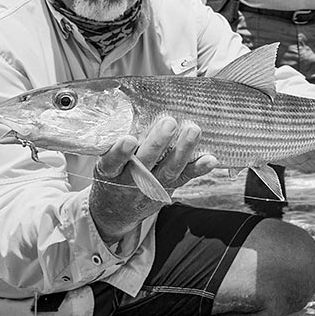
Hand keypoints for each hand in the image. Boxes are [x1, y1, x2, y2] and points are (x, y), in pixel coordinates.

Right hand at [89, 116, 216, 243]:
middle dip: (157, 143)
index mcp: (110, 171)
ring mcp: (151, 187)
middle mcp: (130, 180)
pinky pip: (185, 178)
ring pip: (168, 170)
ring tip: (193, 130)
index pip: (112, 162)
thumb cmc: (112, 174)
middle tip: (169, 123)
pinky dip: (198, 168)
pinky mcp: (168, 189)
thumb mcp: (104, 161)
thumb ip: (114, 142)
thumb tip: (130, 105)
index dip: (120, 153)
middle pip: (145, 163)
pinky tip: (210, 159)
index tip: (129, 139)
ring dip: (183, 150)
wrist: (116, 211)